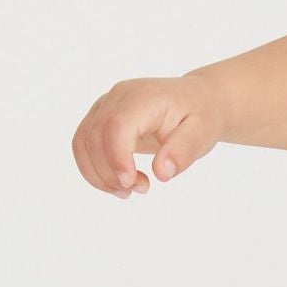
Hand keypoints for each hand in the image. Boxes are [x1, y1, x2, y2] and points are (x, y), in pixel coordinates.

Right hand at [71, 75, 223, 198]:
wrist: (196, 101)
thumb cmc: (199, 116)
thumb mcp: (203, 134)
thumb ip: (184, 151)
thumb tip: (162, 173)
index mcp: (144, 96)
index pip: (117, 125)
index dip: (117, 157)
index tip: (130, 183)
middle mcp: (118, 97)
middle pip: (94, 137)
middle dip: (110, 173)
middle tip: (142, 189)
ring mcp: (105, 106)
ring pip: (82, 144)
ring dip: (99, 175)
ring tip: (129, 190)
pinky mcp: (99, 119)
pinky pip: (83, 146)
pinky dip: (95, 171)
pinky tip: (119, 183)